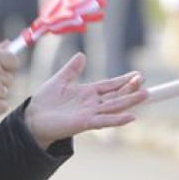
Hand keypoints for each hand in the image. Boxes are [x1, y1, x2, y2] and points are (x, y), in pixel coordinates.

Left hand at [24, 53, 147, 149]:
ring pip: (114, 107)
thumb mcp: (59, 80)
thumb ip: (72, 69)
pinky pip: (104, 120)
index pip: (110, 85)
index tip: (139, 74)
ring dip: (130, 101)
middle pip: (116, 95)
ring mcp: (90, 114)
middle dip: (131, 89)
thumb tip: (81, 56)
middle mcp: (92, 104)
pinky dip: (118, 119)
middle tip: (145, 81)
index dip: (124, 80)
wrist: (32, 118)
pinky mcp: (84, 123)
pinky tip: (131, 116)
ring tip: (145, 94)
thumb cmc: (45, 102)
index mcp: (88, 93)